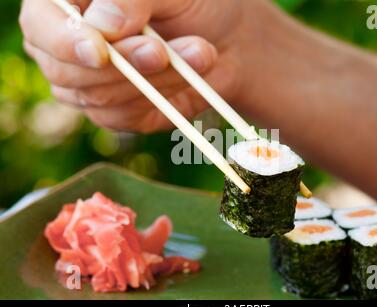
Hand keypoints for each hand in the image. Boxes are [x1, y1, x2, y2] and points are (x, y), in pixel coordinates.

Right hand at [19, 0, 249, 132]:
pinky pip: (124, 118)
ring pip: (98, 98)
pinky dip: (162, 98)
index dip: (63, 40)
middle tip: (161, 52)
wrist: (229, 39)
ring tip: (200, 53)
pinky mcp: (117, 113)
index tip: (100, 51)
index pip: (41, 24)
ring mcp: (91, 84)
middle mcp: (70, 47)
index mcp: (68, 6)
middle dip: (121, 65)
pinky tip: (190, 76)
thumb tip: (102, 23)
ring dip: (152, 79)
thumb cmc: (196, 3)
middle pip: (64, 71)